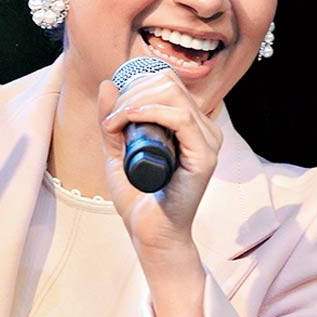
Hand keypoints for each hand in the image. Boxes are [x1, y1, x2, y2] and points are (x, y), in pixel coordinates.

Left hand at [97, 70, 221, 262]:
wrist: (151, 234)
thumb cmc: (139, 198)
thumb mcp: (117, 152)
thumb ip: (112, 122)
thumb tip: (108, 83)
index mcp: (190, 125)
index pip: (167, 82)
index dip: (136, 83)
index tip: (112, 107)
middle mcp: (203, 129)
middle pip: (169, 83)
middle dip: (131, 92)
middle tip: (110, 118)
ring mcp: (208, 141)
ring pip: (174, 94)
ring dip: (135, 101)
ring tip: (114, 122)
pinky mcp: (205, 156)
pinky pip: (182, 118)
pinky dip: (150, 112)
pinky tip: (128, 119)